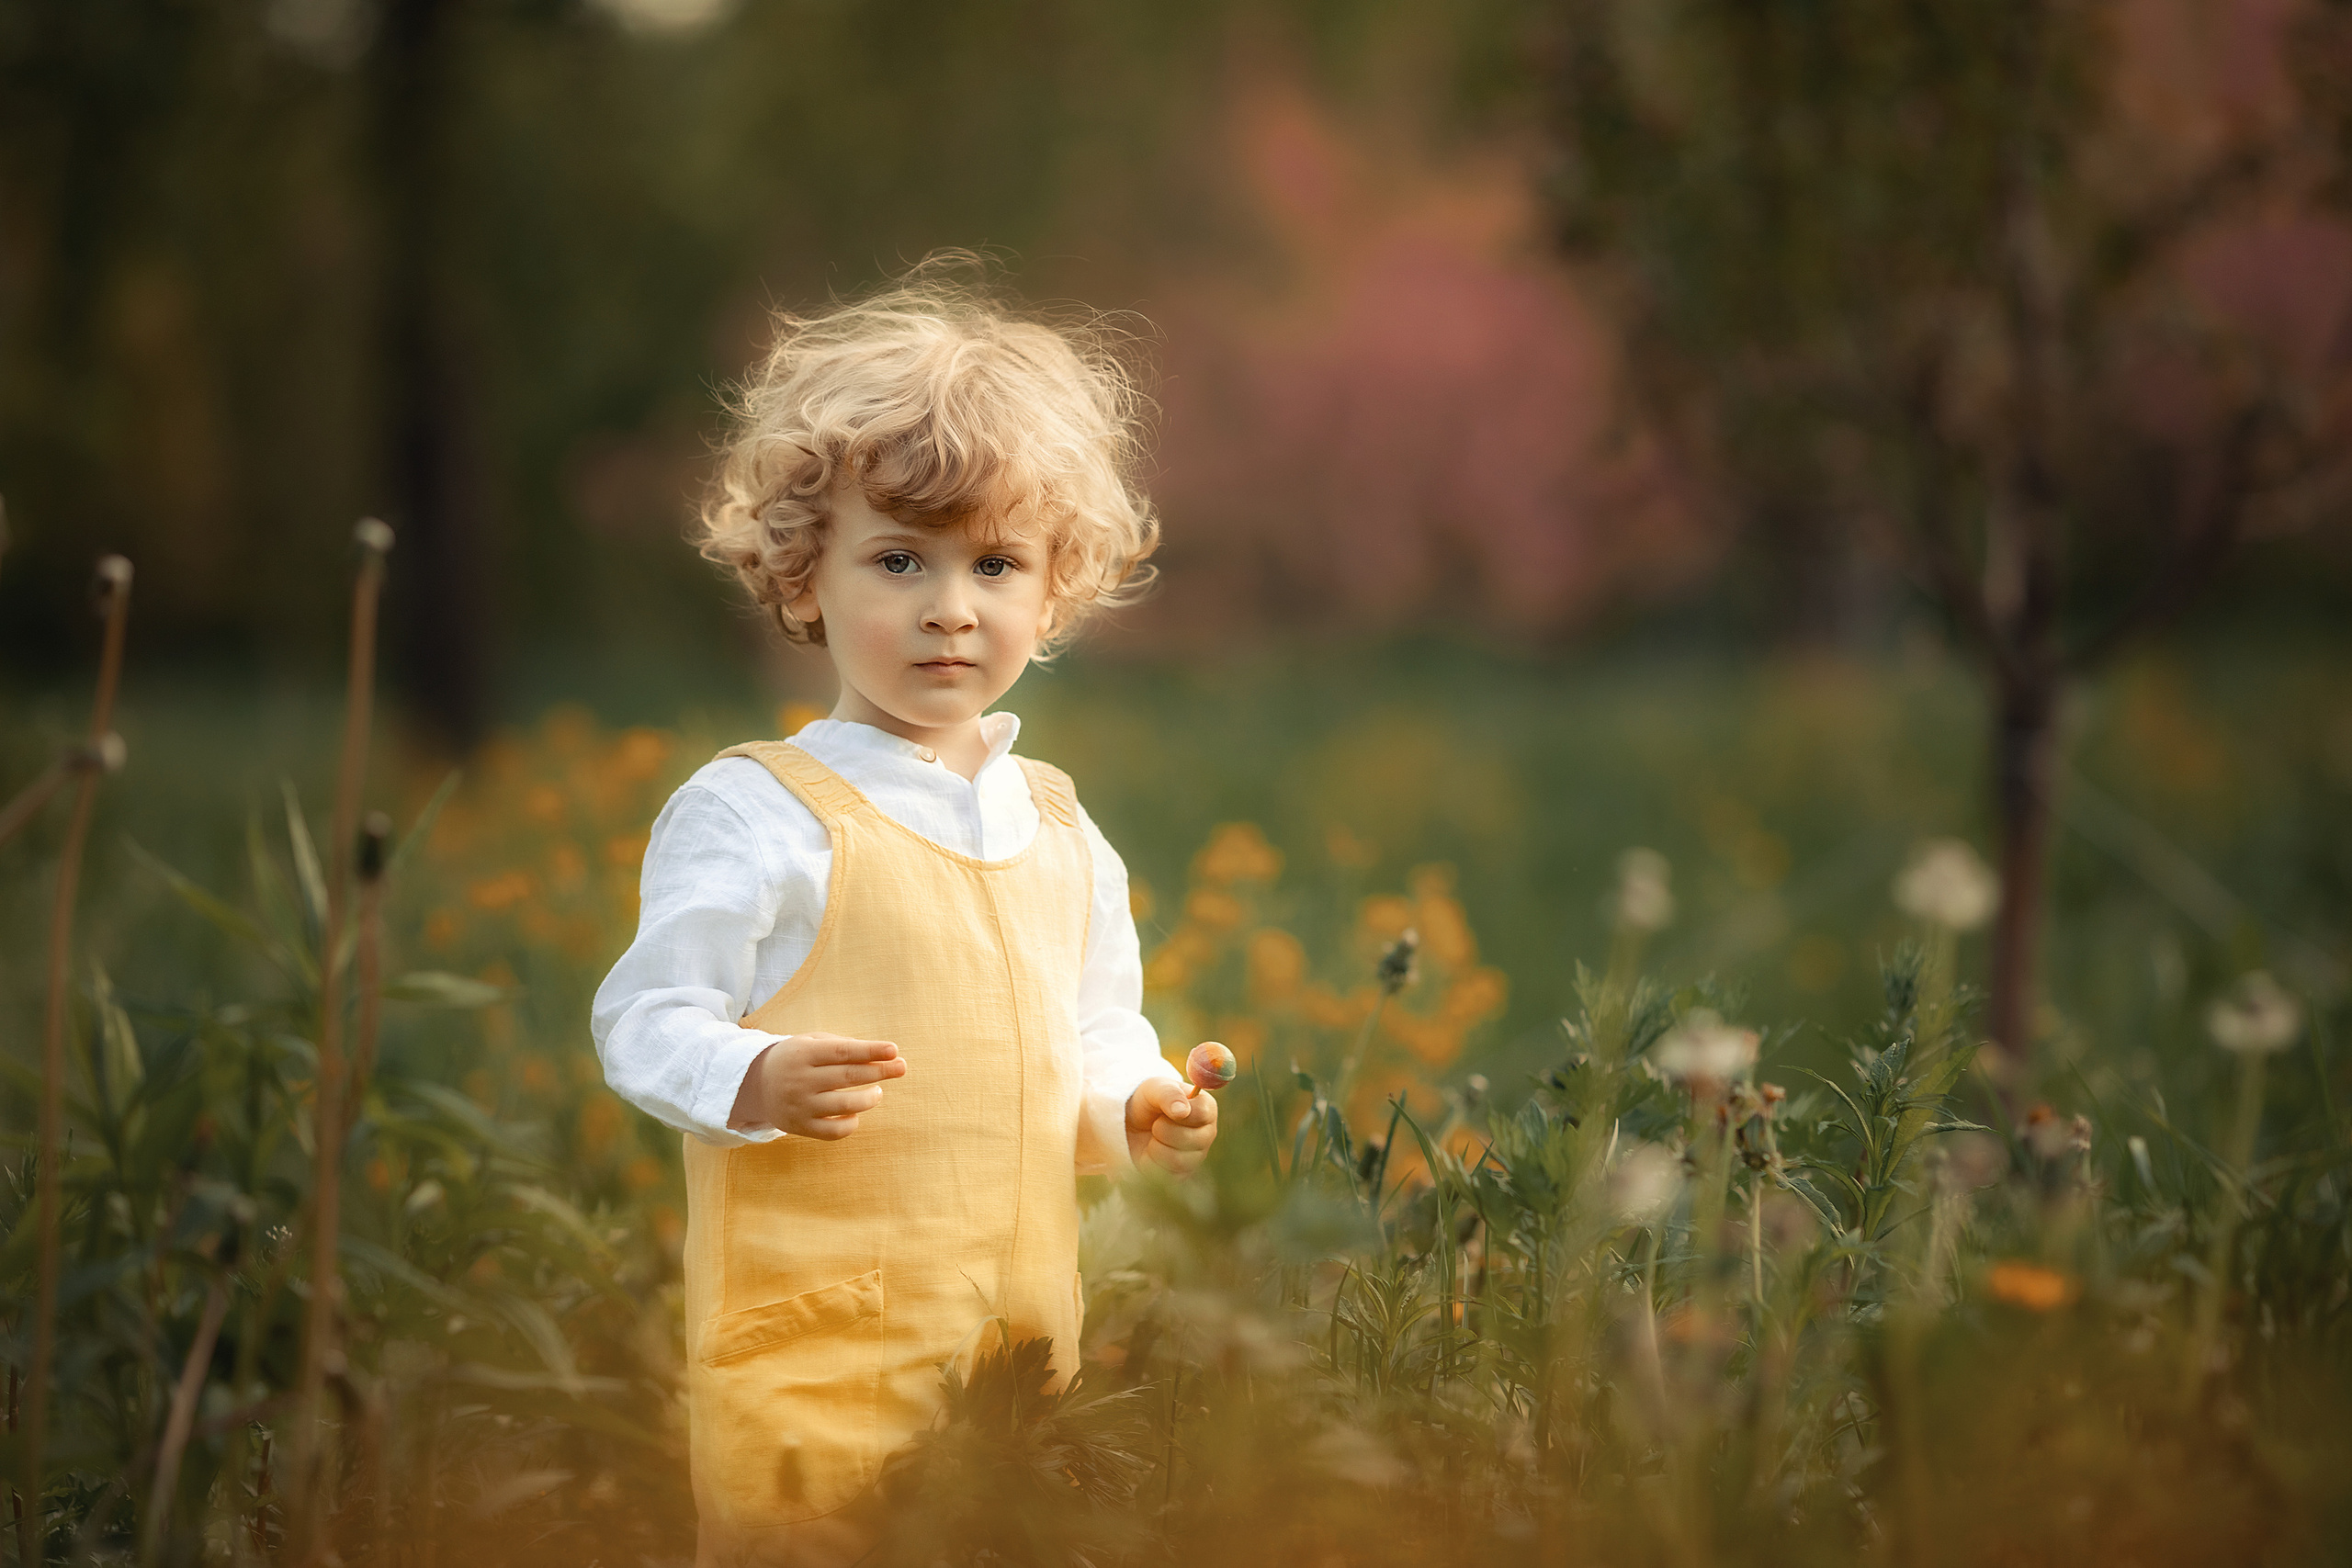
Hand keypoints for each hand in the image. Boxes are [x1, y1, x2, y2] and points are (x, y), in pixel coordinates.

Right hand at [730, 1033, 905, 1139]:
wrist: (756, 1085)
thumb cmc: (797, 1059)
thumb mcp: (811, 1043)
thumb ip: (843, 1047)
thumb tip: (884, 1055)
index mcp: (802, 1054)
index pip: (842, 1052)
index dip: (870, 1051)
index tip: (893, 1050)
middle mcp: (799, 1080)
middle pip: (848, 1077)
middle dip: (879, 1071)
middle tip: (901, 1067)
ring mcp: (799, 1106)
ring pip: (845, 1106)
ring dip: (869, 1098)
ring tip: (878, 1092)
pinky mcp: (800, 1127)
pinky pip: (834, 1131)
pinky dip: (851, 1123)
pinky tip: (856, 1114)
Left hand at [1125, 1078, 1217, 1177]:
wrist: (1129, 1124)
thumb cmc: (1148, 1102)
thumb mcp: (1154, 1088)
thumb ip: (1169, 1094)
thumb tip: (1182, 1111)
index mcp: (1206, 1109)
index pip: (1203, 1113)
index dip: (1180, 1112)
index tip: (1166, 1108)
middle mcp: (1206, 1134)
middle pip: (1191, 1140)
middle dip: (1163, 1129)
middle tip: (1156, 1122)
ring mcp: (1196, 1157)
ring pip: (1178, 1159)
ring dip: (1156, 1146)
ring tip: (1154, 1136)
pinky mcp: (1182, 1174)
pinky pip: (1167, 1174)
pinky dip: (1152, 1162)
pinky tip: (1151, 1151)